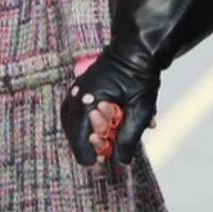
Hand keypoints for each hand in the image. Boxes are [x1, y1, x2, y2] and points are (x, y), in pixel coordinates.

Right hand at [61, 47, 159, 166]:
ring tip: (97, 143)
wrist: (140, 45)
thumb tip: (121, 161)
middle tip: (99, 156)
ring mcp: (80, 86)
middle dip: (84, 143)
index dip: (88, 154)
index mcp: (89, 98)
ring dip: (83, 132)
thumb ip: (129, 137)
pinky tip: (97, 125)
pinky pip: (77, 106)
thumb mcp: (140, 108)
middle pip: (72, 127)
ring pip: (72, 117)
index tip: (97, 165)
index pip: (79, 135)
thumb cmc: (141, 74)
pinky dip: (85, 119)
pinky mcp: (85, 83)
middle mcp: (79, 92)